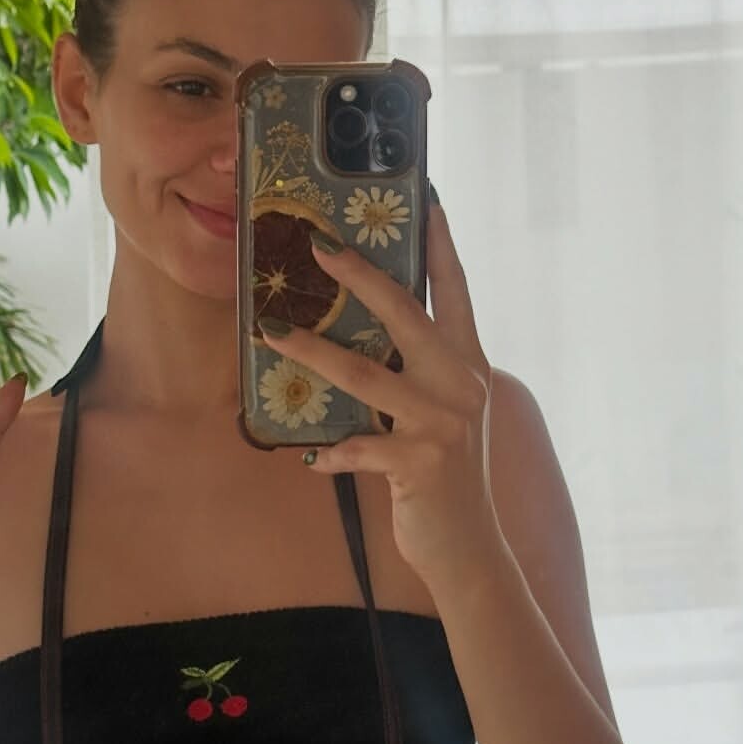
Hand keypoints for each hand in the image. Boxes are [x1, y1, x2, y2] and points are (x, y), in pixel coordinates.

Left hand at [258, 192, 503, 589]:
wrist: (471, 549)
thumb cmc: (448, 478)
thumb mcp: (444, 415)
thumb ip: (419, 375)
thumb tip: (368, 339)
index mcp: (469, 363)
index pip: (454, 288)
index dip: (440, 241)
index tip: (426, 194)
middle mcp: (461, 383)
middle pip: (405, 313)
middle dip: (359, 274)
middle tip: (319, 244)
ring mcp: (442, 421)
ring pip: (365, 373)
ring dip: (312, 353)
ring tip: (271, 332)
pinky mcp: (420, 462)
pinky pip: (360, 446)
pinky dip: (331, 452)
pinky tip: (309, 458)